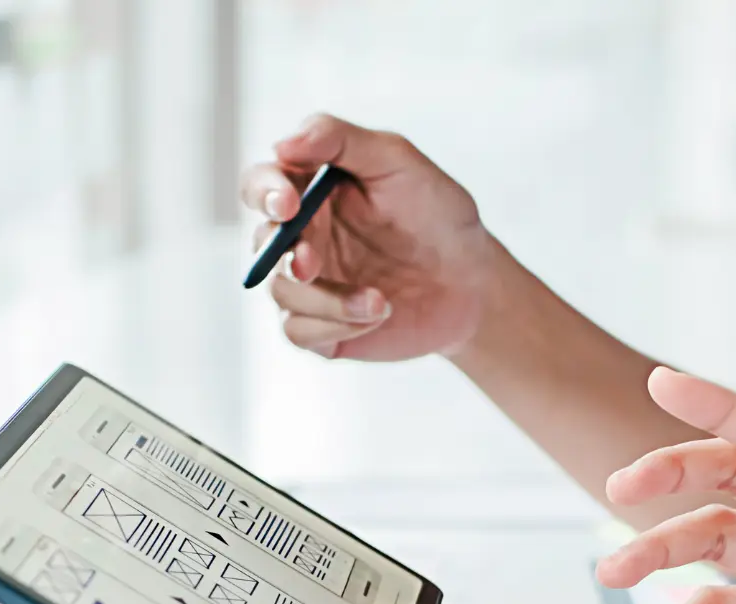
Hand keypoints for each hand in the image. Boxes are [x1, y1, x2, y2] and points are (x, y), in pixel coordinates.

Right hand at [239, 114, 496, 359]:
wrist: (474, 282)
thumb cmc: (437, 214)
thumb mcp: (398, 161)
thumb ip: (340, 140)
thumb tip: (282, 144)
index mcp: (311, 191)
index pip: (261, 184)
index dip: (264, 191)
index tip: (288, 203)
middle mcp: (302, 236)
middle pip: (262, 241)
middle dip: (284, 252)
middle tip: (311, 263)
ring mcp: (310, 284)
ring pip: (280, 291)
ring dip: (325, 298)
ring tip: (380, 300)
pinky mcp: (322, 326)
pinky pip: (298, 331)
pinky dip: (334, 324)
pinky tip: (377, 313)